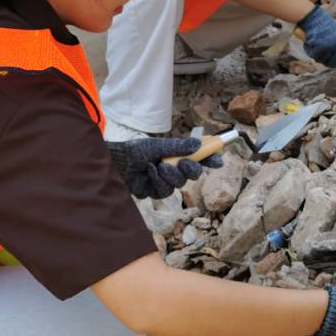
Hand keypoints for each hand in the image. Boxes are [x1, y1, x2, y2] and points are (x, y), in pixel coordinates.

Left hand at [106, 137, 223, 199]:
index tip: (218, 160)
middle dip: (191, 169)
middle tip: (185, 164)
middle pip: (193, 173)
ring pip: (179, 183)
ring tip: (159, 166)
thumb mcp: (157, 146)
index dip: (210, 159)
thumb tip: (197, 144)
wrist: (117, 164)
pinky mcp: (156, 191)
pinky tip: (150, 172)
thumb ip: (177, 147)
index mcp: (176, 153)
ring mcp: (166, 180)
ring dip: (171, 175)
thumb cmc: (135, 151)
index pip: (197, 157)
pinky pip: (165, 191)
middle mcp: (173, 167)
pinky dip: (159, 181)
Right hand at [298, 6, 335, 78]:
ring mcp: (329, 47)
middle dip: (330, 59)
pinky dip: (311, 51)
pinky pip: (315, 57)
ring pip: (324, 61)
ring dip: (320, 55)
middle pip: (335, 62)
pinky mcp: (318, 49)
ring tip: (318, 42)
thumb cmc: (325, 26)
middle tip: (325, 49)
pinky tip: (312, 42)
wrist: (313, 17)